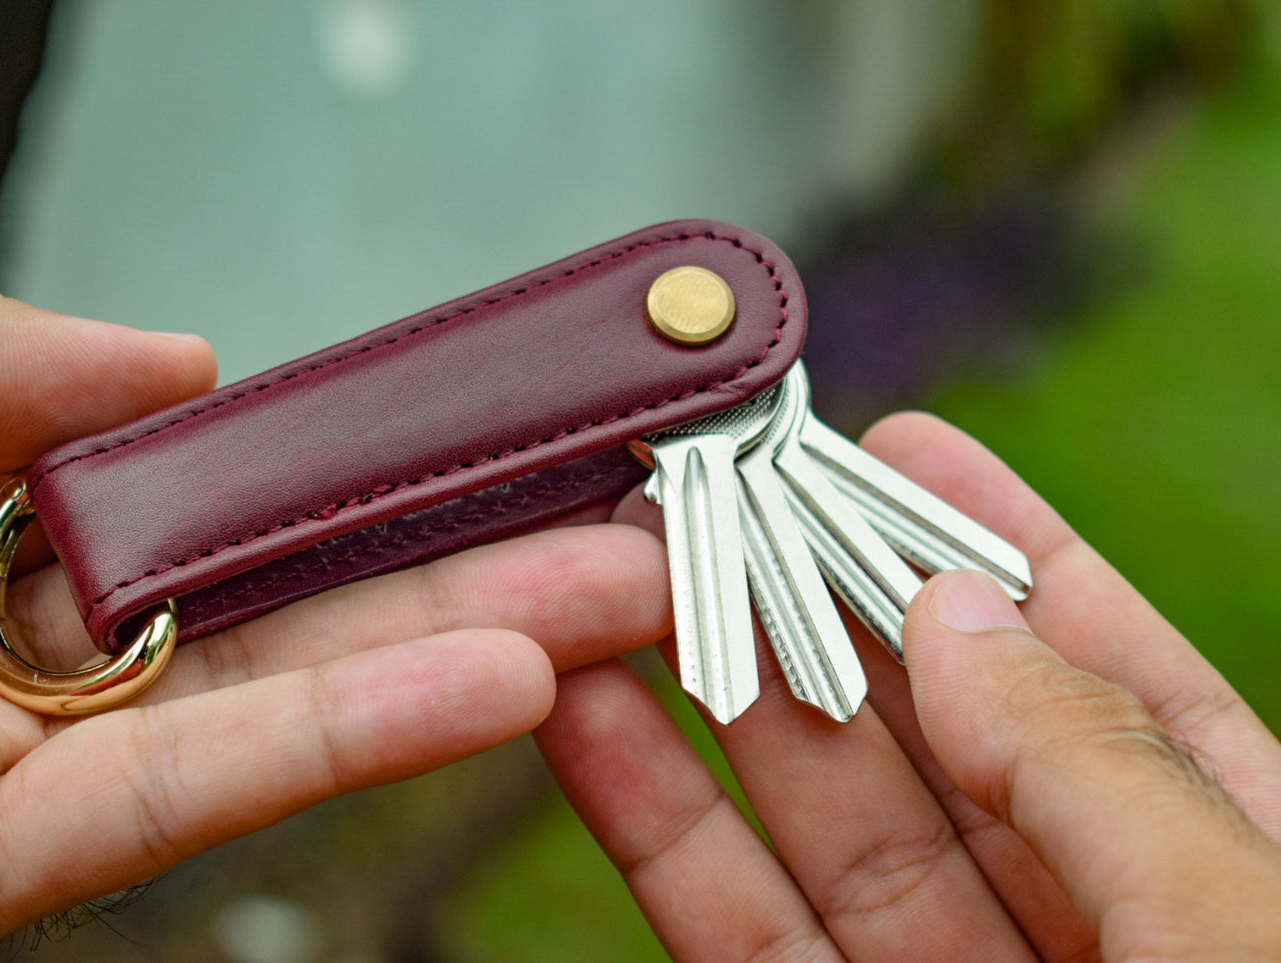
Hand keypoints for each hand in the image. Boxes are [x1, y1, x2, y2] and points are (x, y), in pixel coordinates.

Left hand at [0, 288, 671, 960]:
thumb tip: (185, 360)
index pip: (192, 481)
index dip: (338, 451)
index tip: (471, 417)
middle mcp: (5, 640)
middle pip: (277, 591)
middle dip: (459, 552)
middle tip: (614, 510)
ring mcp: (8, 760)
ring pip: (274, 695)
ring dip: (458, 642)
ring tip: (620, 593)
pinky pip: (193, 797)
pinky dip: (352, 738)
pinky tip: (498, 687)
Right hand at [537, 410, 1280, 960]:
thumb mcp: (1240, 928)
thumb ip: (1097, 768)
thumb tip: (951, 619)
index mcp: (1224, 869)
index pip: (1101, 669)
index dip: (999, 546)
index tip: (902, 445)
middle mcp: (1081, 920)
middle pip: (929, 725)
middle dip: (824, 601)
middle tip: (719, 491)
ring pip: (814, 817)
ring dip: (713, 694)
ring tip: (619, 575)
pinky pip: (734, 931)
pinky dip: (655, 827)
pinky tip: (589, 718)